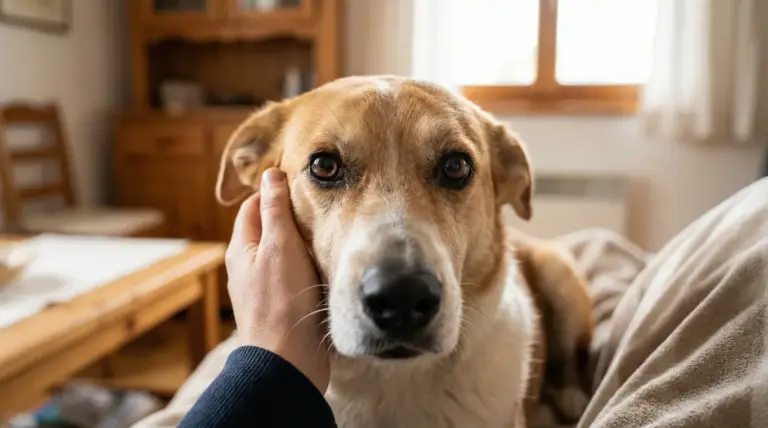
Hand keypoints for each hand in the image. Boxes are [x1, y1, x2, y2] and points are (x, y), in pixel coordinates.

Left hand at [225, 168, 329, 393]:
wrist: (287, 359)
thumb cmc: (281, 301)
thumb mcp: (279, 245)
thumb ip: (275, 210)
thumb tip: (270, 174)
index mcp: (241, 249)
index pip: (254, 206)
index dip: (275, 192)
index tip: (302, 185)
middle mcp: (248, 268)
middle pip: (268, 229)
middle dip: (291, 217)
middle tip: (319, 208)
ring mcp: (264, 288)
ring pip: (282, 253)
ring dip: (301, 243)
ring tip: (325, 235)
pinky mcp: (281, 306)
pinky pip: (292, 276)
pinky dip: (306, 266)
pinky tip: (324, 268)